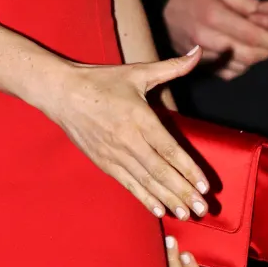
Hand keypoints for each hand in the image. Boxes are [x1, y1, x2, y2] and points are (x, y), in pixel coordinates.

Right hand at [38, 47, 211, 219]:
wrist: (63, 93)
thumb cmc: (102, 81)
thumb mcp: (138, 72)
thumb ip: (171, 66)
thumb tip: (198, 52)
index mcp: (139, 117)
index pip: (168, 149)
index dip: (187, 169)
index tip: (204, 185)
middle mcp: (128, 140)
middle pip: (160, 171)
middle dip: (184, 192)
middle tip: (204, 209)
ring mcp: (114, 154)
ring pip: (146, 182)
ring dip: (168, 199)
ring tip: (188, 215)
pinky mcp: (104, 163)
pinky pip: (128, 184)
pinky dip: (145, 198)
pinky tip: (159, 211)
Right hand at [164, 0, 267, 80]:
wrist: (163, 7)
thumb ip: (244, 1)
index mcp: (213, 16)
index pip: (251, 35)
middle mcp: (206, 39)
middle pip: (248, 54)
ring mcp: (202, 56)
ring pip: (240, 65)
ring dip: (258, 58)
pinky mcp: (200, 66)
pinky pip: (229, 72)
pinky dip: (243, 65)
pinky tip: (246, 52)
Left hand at [165, 221, 267, 266]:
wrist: (210, 231)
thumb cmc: (232, 240)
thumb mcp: (246, 237)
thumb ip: (263, 234)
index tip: (189, 254)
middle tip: (174, 244)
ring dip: (167, 260)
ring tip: (166, 238)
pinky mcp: (172, 260)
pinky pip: (161, 264)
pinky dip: (159, 253)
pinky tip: (159, 231)